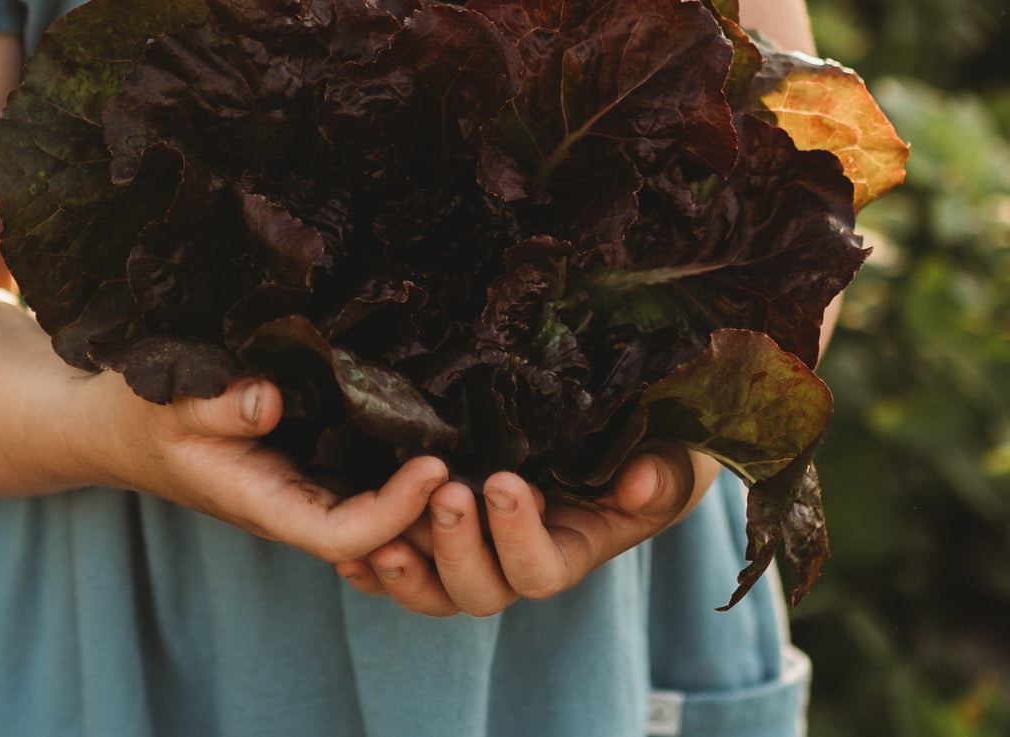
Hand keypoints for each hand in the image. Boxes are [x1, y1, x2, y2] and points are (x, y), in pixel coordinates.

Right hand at [84, 373, 447, 565]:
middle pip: (372, 530)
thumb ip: (215, 405)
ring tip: (478, 451)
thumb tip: (270, 400)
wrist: (111, 426)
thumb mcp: (168, 401)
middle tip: (483, 465)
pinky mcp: (304, 457)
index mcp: (261, 501)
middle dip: (426, 512)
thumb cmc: (135, 413)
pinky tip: (436, 429)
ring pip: (371, 505)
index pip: (340, 531)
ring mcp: (299, 482)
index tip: (433, 465)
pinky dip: (397, 465)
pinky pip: (360, 474)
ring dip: (421, 493)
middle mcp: (290, 499)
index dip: (391, 509)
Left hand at [335, 445, 718, 616]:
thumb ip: (661, 475)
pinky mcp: (441, 528)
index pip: (542, 571)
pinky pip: (405, 562)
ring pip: (436, 589)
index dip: (520, 539)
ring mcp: (477, 546)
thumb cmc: (650, 445)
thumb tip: (637, 485)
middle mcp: (518, 559)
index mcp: (571, 549)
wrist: (617, 431)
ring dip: (409, 570)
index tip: (504, 483)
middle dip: (459, 549)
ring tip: (384, 538)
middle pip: (482, 590)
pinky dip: (376, 565)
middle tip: (446, 494)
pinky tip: (352, 554)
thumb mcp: (669, 456)